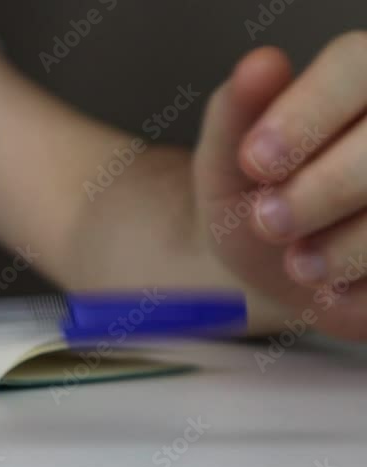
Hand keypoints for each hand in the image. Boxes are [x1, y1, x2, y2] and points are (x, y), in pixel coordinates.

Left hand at [194, 33, 366, 339]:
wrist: (273, 264)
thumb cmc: (255, 195)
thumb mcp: (227, 158)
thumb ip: (237, 112)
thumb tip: (259, 65)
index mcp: (360, 75)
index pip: (353, 67)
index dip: (306, 115)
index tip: (255, 161)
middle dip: (322, 190)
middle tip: (266, 221)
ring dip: (345, 246)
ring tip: (298, 262)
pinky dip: (364, 287)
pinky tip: (336, 287)